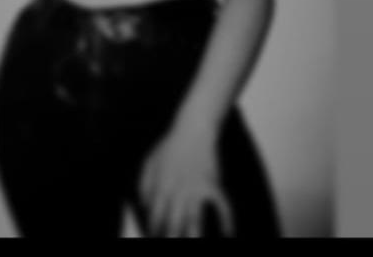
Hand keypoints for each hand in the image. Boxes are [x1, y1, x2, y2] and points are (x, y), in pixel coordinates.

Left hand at [138, 122, 234, 237]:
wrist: (193, 129)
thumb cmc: (171, 145)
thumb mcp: (150, 161)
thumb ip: (144, 185)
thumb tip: (144, 207)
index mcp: (160, 186)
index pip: (155, 216)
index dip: (155, 230)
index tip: (156, 237)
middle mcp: (177, 190)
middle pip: (173, 222)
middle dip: (172, 237)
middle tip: (173, 243)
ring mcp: (195, 188)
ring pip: (193, 219)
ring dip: (193, 235)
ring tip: (194, 243)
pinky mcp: (211, 184)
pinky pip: (221, 206)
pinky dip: (227, 221)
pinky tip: (228, 233)